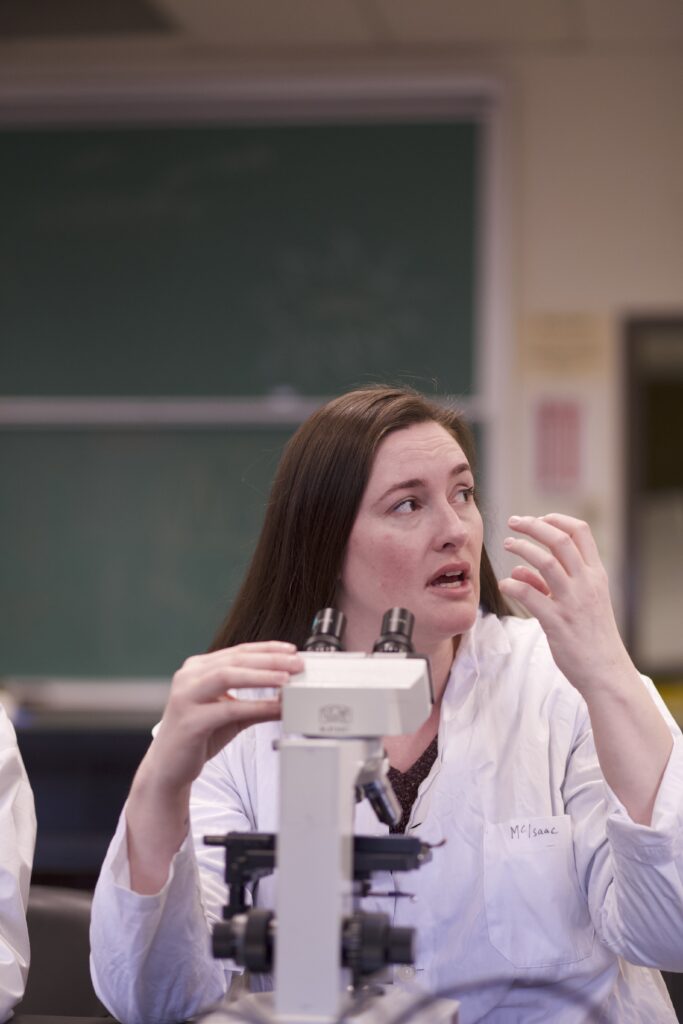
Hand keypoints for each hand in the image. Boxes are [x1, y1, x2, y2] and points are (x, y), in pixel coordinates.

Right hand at [147, 641, 303, 792]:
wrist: (169, 767)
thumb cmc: (199, 736)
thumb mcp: (232, 715)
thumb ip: (257, 704)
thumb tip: (288, 698)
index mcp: (198, 668)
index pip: (238, 652)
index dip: (267, 649)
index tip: (291, 650)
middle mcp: (189, 677)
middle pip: (235, 660)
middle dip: (270, 660)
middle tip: (296, 663)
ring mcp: (186, 697)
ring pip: (227, 676)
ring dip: (261, 676)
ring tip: (286, 679)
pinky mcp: (189, 721)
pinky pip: (227, 709)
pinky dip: (254, 706)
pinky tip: (273, 708)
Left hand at [498, 513, 631, 695]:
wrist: (605, 671)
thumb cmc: (590, 635)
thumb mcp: (580, 603)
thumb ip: (549, 584)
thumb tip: (519, 570)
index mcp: (596, 575)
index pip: (581, 532)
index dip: (557, 520)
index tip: (538, 518)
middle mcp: (586, 583)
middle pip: (560, 540)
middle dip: (534, 525)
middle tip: (513, 522)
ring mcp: (572, 602)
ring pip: (546, 561)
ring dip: (522, 547)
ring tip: (507, 544)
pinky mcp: (557, 622)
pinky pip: (530, 595)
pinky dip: (513, 584)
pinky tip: (505, 584)